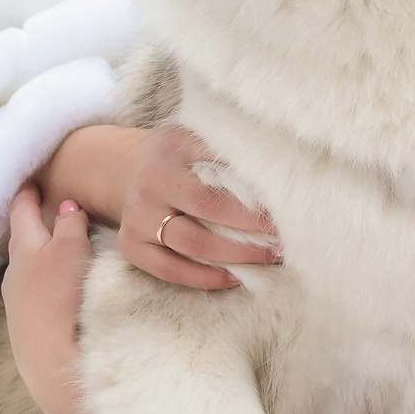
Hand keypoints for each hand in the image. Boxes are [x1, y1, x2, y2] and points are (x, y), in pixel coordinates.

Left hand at [5, 185, 91, 413]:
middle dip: (31, 224)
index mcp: (24, 249)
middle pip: (22, 241)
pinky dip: (44, 280)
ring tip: (54, 247)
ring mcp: (18, 303)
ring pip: (27, 269)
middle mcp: (15, 275)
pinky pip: (34, 292)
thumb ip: (70, 225)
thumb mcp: (70, 251)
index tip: (31, 182)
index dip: (28, 195)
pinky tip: (57, 289)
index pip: (22, 212)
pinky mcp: (28, 327)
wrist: (52, 364)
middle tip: (41, 209)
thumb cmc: (60, 299)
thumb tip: (67, 206)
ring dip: (39, 255)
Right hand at [120, 122, 279, 290]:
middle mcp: (153, 178)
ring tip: (272, 255)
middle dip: (254, 224)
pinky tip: (235, 276)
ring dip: (239, 254)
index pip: (222, 162)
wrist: (123, 168)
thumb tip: (287, 173)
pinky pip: (170, 270)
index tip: (291, 199)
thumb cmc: (180, 156)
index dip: (259, 184)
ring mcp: (138, 214)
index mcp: (175, 143)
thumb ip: (232, 147)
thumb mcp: (199, 135)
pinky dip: (206, 277)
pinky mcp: (130, 244)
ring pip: (194, 243)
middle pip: (209, 206)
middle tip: (288, 233)